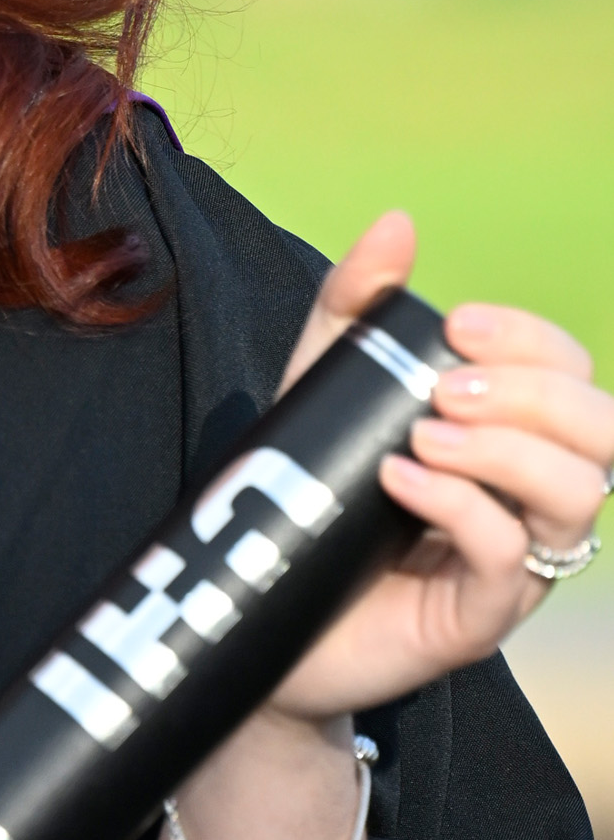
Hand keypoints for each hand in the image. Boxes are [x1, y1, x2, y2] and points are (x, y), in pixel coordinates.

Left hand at [267, 211, 612, 724]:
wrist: (261, 598)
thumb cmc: (314, 487)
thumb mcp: (322, 382)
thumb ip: (357, 306)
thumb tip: (399, 222)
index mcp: (510, 433)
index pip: (572, 372)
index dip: (531, 341)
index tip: (455, 325)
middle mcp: (529, 494)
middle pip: (601, 432)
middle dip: (534, 394)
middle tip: (444, 386)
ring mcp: (513, 560)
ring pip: (575, 496)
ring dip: (505, 450)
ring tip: (421, 435)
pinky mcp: (477, 617)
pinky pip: (509, 557)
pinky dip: (462, 507)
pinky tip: (401, 478)